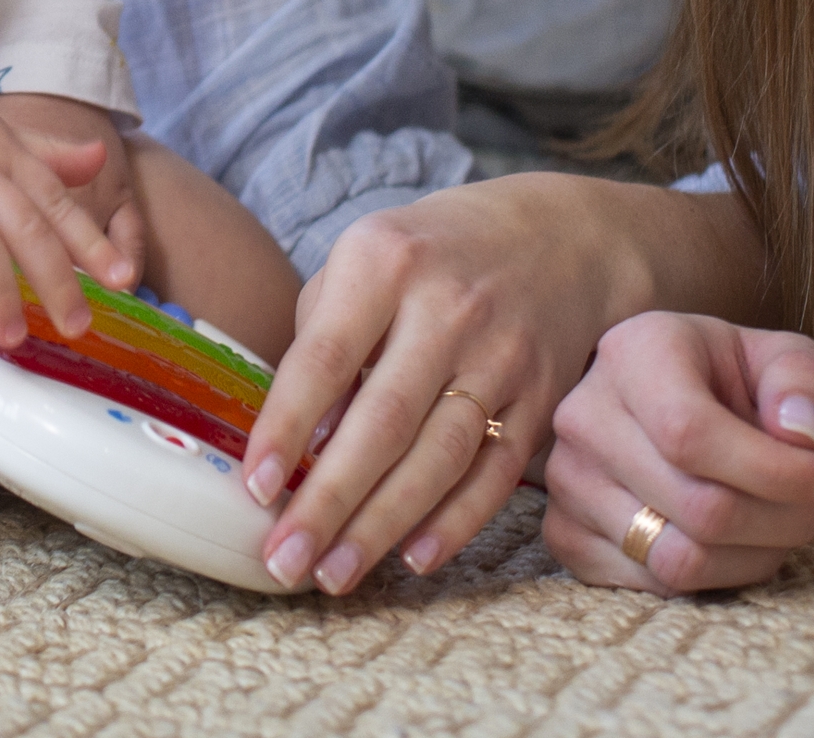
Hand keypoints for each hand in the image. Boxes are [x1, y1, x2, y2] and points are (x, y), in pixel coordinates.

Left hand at [241, 174, 671, 593]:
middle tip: (284, 561)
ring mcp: (503, 356)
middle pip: (383, 422)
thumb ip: (322, 338)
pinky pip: (495, 473)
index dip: (287, 427)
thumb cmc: (430, 256)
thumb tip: (298, 441)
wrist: (558, 238)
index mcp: (384, 261)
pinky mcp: (541, 399)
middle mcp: (448, 309)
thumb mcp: (363, 260)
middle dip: (329, 501)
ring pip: (438, 459)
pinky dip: (454, 522)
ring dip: (382, 526)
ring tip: (333, 574)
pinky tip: (412, 559)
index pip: (325, 357)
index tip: (254, 487)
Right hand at [540, 312, 813, 592]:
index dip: (776, 474)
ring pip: (678, 558)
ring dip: (755, 556)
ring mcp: (566, 479)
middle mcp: (584, 415)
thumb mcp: (775, 355)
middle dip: (785, 522)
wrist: (654, 396)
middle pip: (699, 507)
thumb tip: (800, 435)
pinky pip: (652, 585)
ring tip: (782, 524)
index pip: (691, 433)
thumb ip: (802, 380)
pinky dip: (714, 577)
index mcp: (634, 354)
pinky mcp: (564, 532)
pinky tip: (736, 542)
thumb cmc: (722, 377)